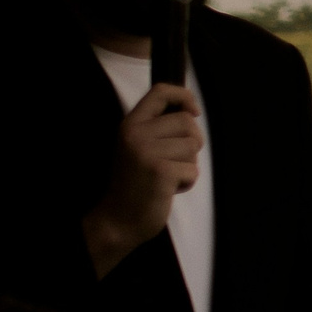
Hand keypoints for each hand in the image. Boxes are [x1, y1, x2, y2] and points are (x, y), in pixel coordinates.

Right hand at [84, 83, 202, 276]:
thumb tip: (191, 112)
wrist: (117, 219)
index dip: (183, 97)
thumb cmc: (135, 185)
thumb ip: (157, 130)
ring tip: (167, 177)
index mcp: (129, 124)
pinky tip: (167, 190)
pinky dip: (187, 183)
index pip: (160, 91)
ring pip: (193, 146)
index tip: (194, 111)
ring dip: (188, 165)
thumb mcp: (138, 148)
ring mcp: (147, 152)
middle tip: (175, 161)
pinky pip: (193, 170)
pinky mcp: (161, 171)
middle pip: (187, 122)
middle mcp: (135, 134)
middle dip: (192, 142)